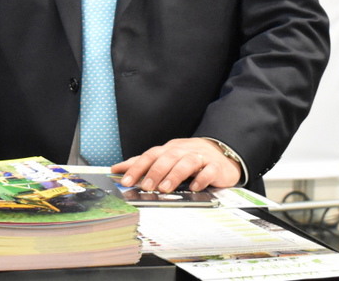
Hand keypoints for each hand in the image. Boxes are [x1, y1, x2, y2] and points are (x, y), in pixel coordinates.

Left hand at [111, 137, 240, 192]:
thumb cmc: (188, 158)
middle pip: (167, 157)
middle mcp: (182, 151)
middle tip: (145, 186)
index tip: (124, 180)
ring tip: (164, 188)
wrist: (221, 153)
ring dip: (174, 175)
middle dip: (154, 172)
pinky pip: (208, 171)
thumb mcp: (166, 158)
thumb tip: (117, 169)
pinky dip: (201, 178)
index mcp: (168, 150)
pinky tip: (194, 187)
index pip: (149, 155)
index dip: (136, 167)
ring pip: (186, 162)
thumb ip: (144, 164)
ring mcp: (200, 157)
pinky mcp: (215, 167)